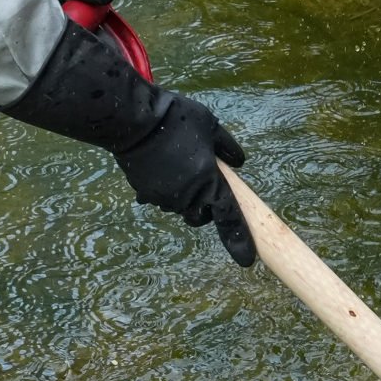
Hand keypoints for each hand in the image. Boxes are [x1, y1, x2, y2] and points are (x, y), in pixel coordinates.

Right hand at [114, 95, 252, 264]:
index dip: (239, 239)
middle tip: (202, 180)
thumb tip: (239, 163)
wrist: (135, 121)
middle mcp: (187, 197)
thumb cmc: (177, 120)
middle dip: (204, 207)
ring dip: (183, 195)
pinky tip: (159, 167)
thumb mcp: (211, 126)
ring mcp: (164, 198)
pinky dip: (164, 188)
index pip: (228, 217)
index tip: (246, 261)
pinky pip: (160, 198)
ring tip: (177, 164)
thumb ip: (227, 148)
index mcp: (209, 182)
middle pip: (201, 216)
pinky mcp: (145, 194)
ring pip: (180, 207)